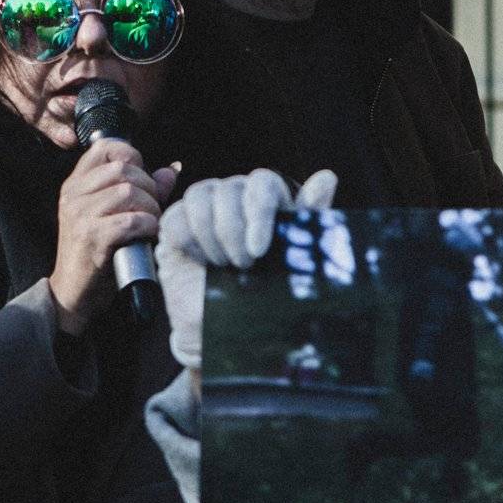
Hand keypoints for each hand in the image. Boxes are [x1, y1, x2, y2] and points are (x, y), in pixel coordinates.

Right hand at [47, 140, 177, 337]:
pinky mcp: (92, 238)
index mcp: (75, 185)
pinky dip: (147, 226)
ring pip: (129, 192)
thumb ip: (141, 190)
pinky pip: (131, 220)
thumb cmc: (96, 254)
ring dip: (150, 208)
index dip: (131, 155)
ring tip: (150, 224)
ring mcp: (80, 216)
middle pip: (123, 169)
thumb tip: (171, 170)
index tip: (142, 178)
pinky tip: (148, 236)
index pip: (104, 146)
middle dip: (148, 187)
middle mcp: (73, 195)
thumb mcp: (111, 216)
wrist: (73, 294)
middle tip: (152, 209)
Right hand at [158, 168, 337, 369]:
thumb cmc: (266, 288)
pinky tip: (199, 260)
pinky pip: (175, 217)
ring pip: (200, 196)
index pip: (262, 182)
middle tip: (243, 265)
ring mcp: (202, 206)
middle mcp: (234, 194)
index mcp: (266, 197)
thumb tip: (327, 177)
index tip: (259, 250)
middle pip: (230, 189)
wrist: (229, 324)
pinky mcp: (175, 224)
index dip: (259, 213)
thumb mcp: (295, 254)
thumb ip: (310, 215)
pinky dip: (187, 240)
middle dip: (234, 231)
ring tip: (223, 265)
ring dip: (211, 236)